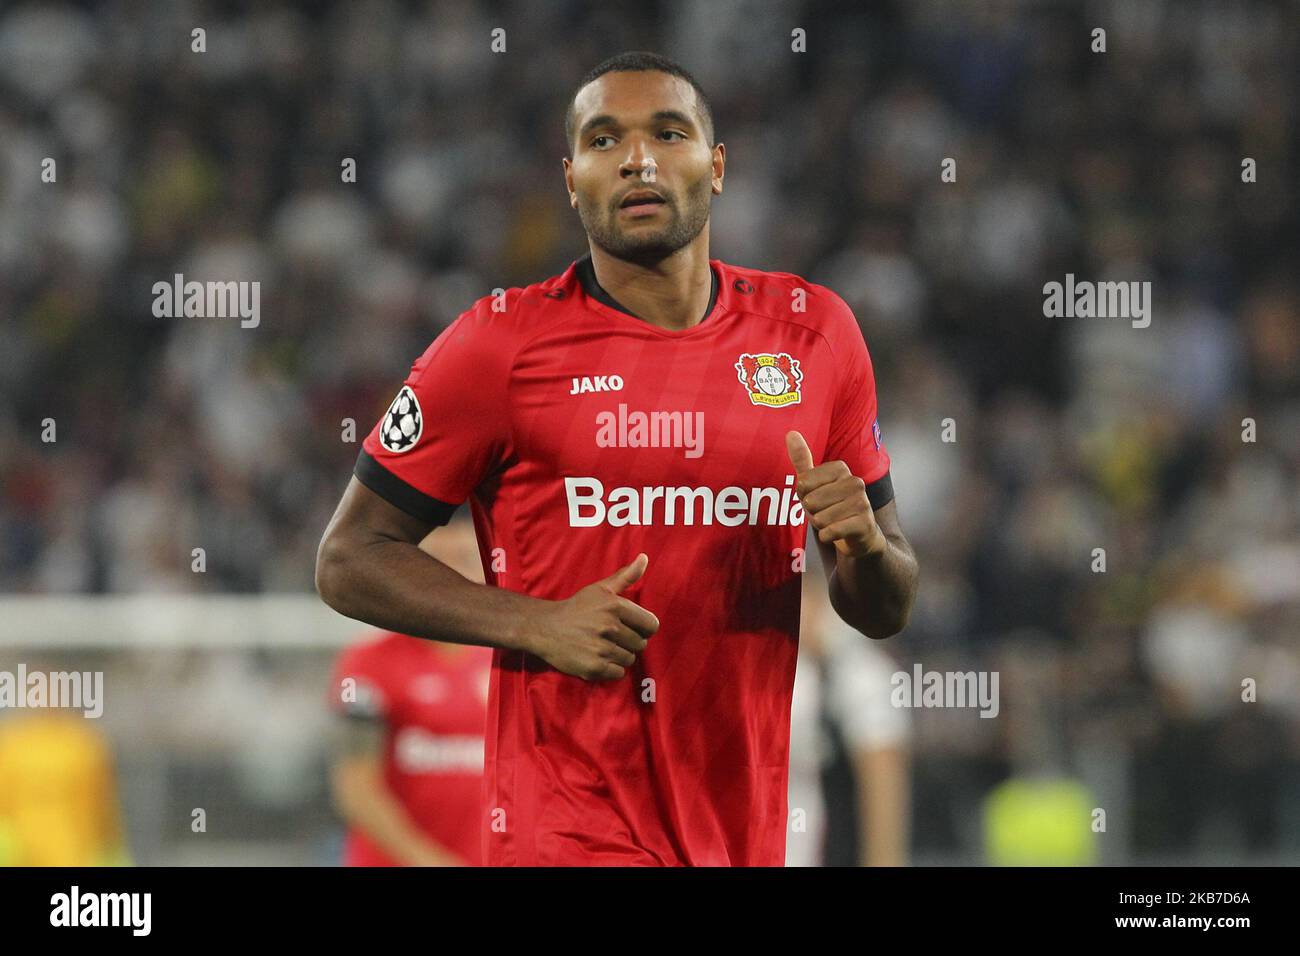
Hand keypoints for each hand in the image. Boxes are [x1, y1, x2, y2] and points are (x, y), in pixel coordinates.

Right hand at [526, 554, 659, 680]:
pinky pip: (618, 673)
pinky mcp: (594, 667)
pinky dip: (610, 669)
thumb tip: (645, 557)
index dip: (643, 628)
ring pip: (629, 659)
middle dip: (629, 642)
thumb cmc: (576, 608)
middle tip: (611, 637)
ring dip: (619, 656)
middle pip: (640, 644)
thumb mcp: (600, 589)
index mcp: (615, 606)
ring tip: (603, 647)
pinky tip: (598, 658)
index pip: (651, 625)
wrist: (544, 628)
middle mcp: (610, 627)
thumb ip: (626, 576)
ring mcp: (602, 648)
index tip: (631, 627)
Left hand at [786, 430, 886, 558]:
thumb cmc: (833, 506)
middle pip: (811, 502)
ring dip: (822, 525)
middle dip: (813, 512)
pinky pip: (830, 532)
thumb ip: (803, 460)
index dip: (804, 495)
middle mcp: (854, 482)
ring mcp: (862, 502)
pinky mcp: (864, 523)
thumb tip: (791, 433)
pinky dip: (827, 536)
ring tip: (834, 521)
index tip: (818, 497)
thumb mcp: (815, 483)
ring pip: (819, 519)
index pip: (803, 483)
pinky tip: (836, 533)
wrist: (861, 533)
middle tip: (827, 512)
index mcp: (841, 468)